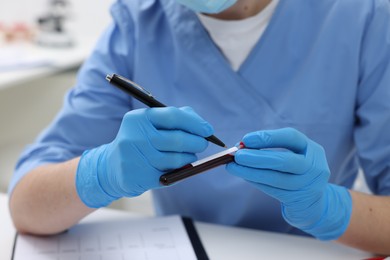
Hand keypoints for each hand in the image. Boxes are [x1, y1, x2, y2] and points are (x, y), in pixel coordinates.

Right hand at [76, 107, 212, 207]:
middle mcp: (135, 137)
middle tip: (203, 143)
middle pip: (178, 139)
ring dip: (190, 157)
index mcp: (139, 118)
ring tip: (190, 155)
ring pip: (176, 159)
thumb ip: (176, 117)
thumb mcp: (149, 123)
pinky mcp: (139, 177)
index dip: (195, 123)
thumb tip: (202, 125)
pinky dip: (180, 169)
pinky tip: (179, 166)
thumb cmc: (139, 140)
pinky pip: (171, 174)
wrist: (112, 167)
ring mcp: (136, 158)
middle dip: (197, 142)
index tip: (208, 130)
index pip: (173, 116)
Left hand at [226, 128, 351, 239]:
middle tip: (237, 155)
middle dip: (257, 157)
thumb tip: (241, 147)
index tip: (246, 139)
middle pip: (284, 160)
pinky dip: (256, 181)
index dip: (268, 137)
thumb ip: (270, 150)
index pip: (291, 137)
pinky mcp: (299, 201)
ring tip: (233, 167)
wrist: (314, 205)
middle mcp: (314, 167)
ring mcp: (308, 186)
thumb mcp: (291, 157)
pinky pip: (273, 190)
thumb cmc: (296, 174)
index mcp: (312, 150)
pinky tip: (244, 175)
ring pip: (275, 178)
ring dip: (250, 171)